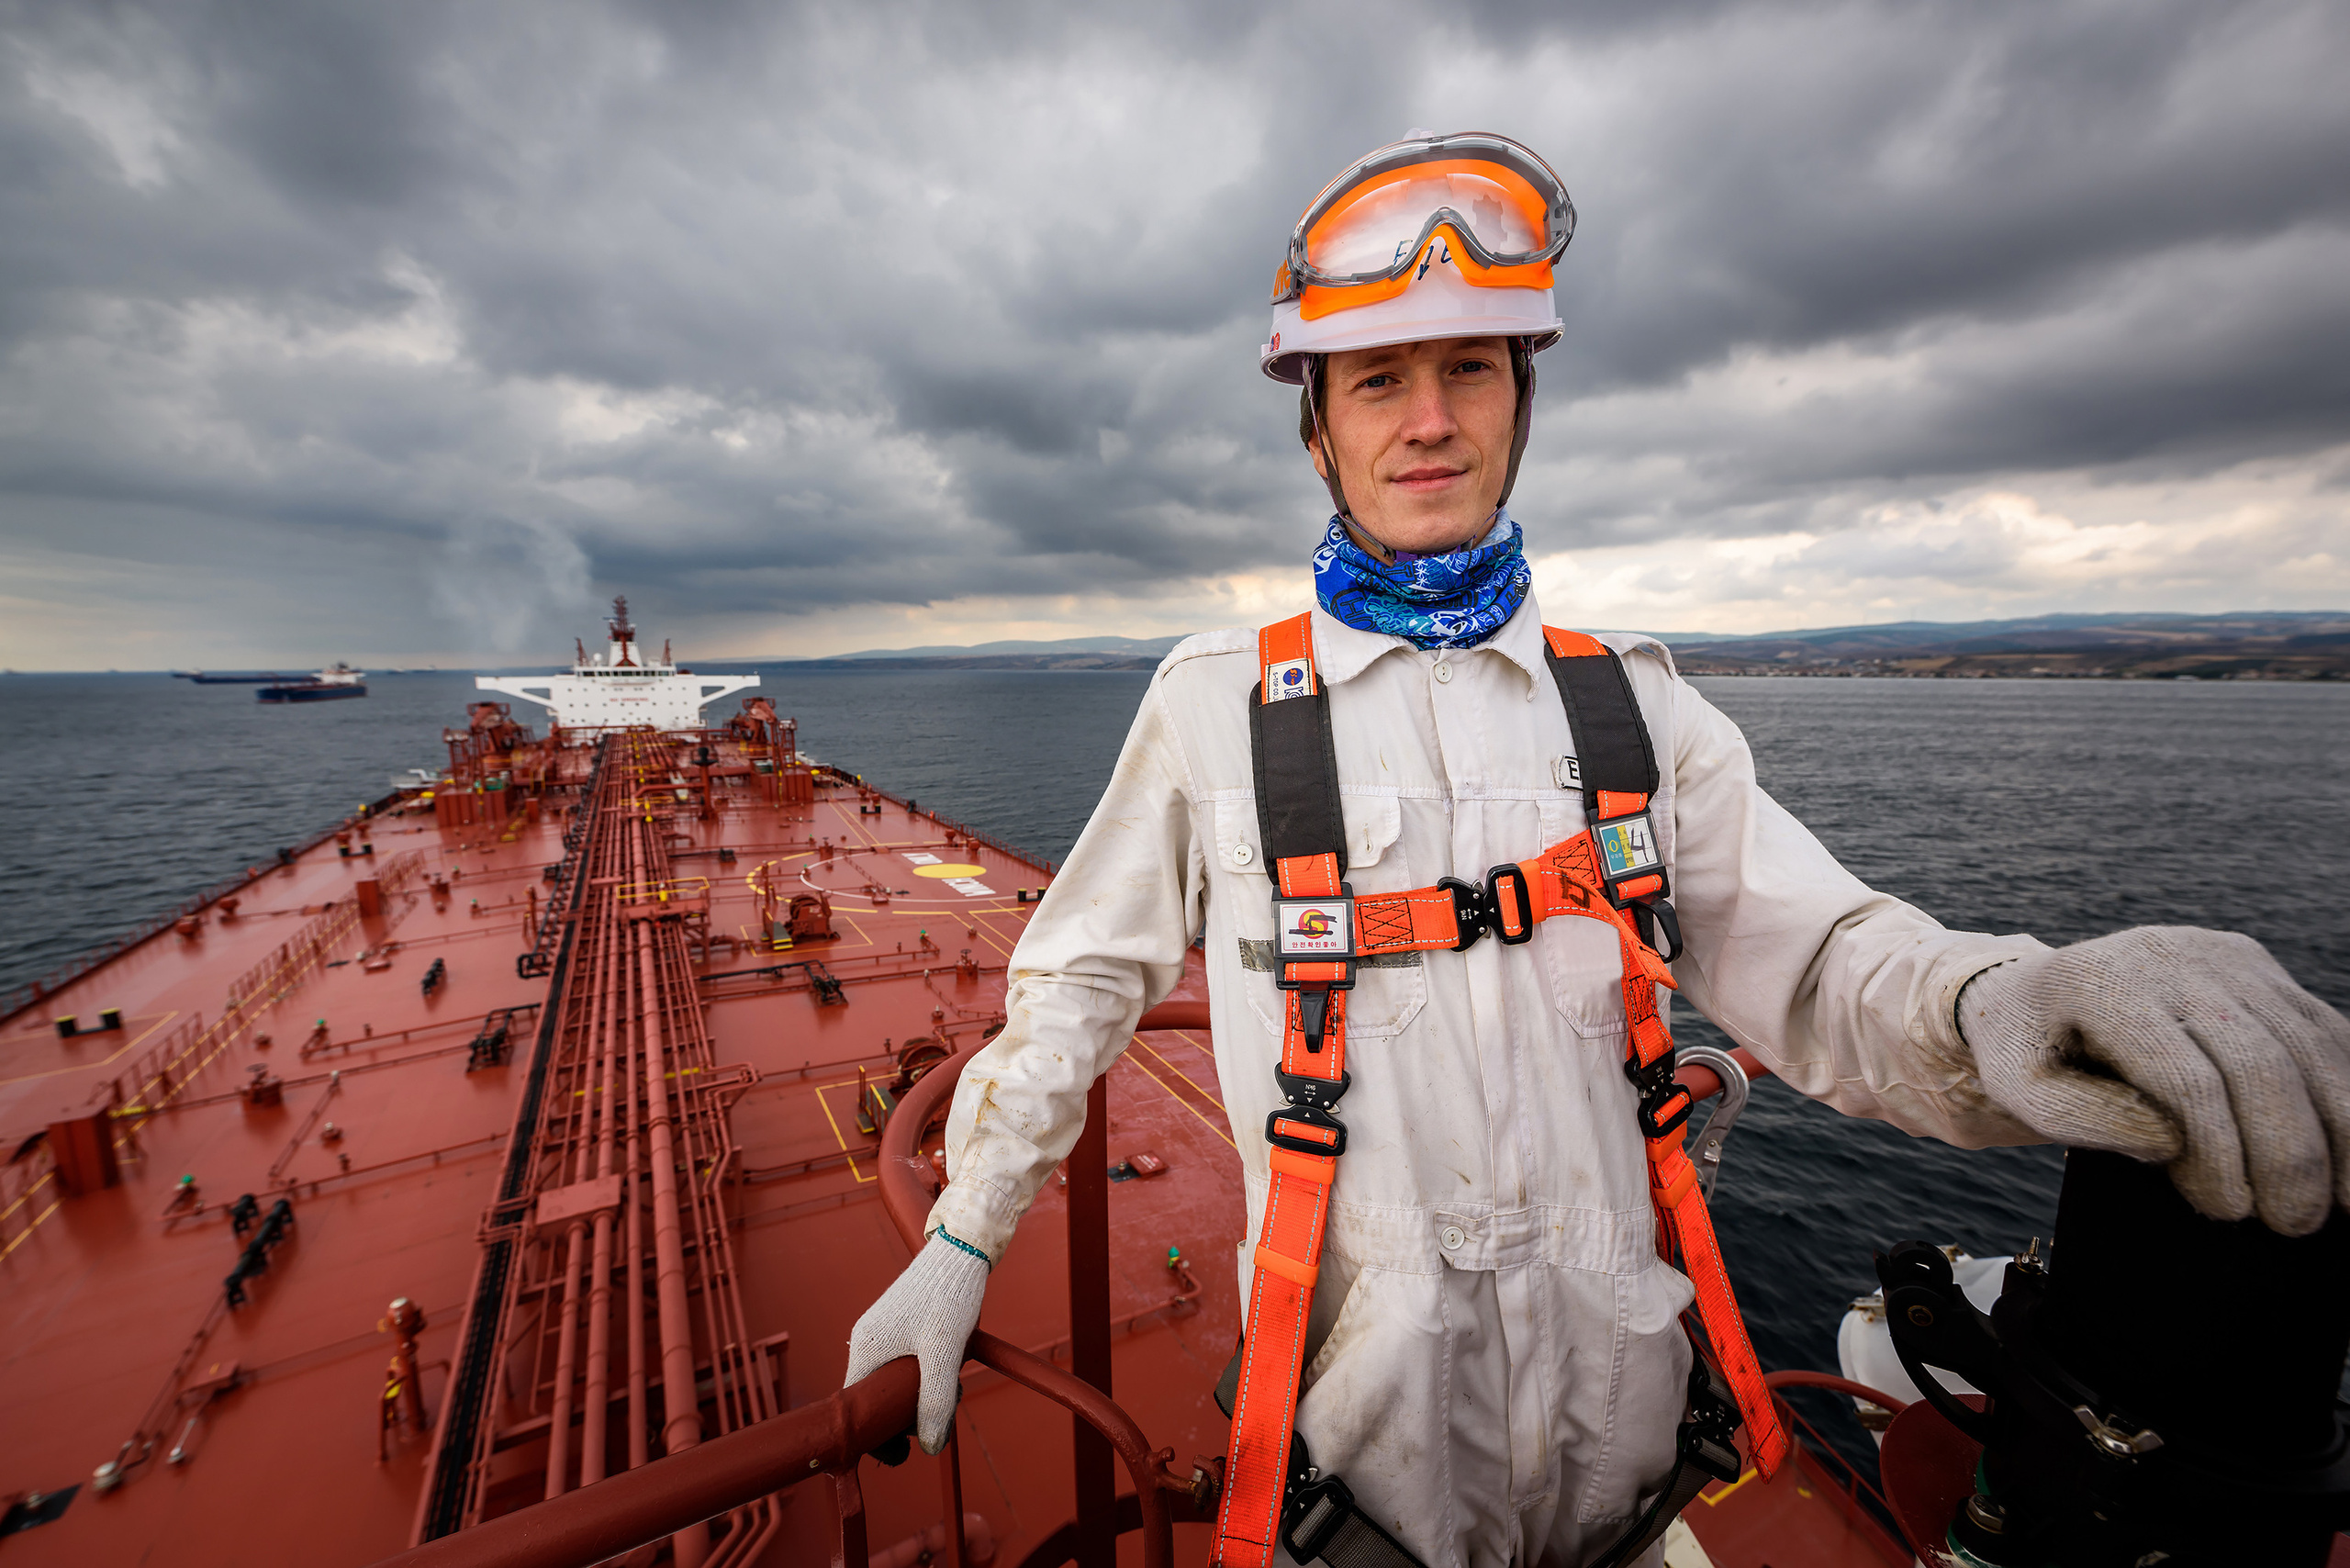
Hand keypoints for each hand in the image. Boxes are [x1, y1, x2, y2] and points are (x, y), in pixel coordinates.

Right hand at [843, 1232, 988, 1452]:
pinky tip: (949, 1370)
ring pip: (894, 1380)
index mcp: (866, 1348)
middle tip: (939, 1418)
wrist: (961, 1251)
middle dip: (907, 1413)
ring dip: (920, 1393)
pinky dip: (924, 1374)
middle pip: (876, 1396)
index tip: (901, 1452)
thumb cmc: (948, 1297)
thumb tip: (931, 1446)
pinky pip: (905, 1363)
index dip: (876, 1433)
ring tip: (952, 1391)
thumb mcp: (944, 1355)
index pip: (856, 1405)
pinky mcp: (900, 1325)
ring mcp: (883, 1331)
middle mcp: (867, 1339)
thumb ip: (936, 1401)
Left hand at [1959, 927, 2349, 1234]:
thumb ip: (2082, 1119)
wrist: (2036, 990)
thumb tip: (2170, 1142)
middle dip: (2289, 1153)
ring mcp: (2217, 955)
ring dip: (2339, 1128)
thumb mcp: (2021, 1091)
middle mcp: (2166, 956)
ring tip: (2344, 1200)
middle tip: (2294, 1222)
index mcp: (2098, 983)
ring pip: (2306, 1044)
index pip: (2185, 1078)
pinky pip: (2321, 1028)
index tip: (2229, 1210)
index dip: (2221, 1153)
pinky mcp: (2254, 964)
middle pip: (2258, 1061)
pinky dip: (2347, 1089)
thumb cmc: (2029, 1052)